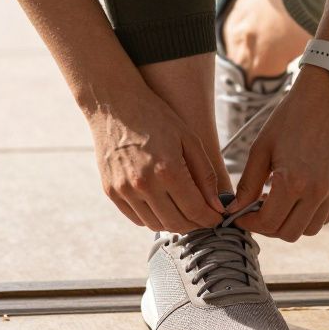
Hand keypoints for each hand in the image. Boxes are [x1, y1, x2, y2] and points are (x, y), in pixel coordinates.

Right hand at [86, 84, 225, 232]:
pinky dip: (153, 218)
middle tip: (203, 216)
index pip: (195, 210)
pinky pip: (136, 218)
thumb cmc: (155, 117)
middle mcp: (144, 184)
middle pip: (176, 223)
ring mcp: (124, 190)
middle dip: (195, 224)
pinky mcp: (111, 191)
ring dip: (174, 223)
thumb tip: (216, 206)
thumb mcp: (189, 139)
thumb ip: (205, 175)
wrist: (114, 105)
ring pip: (155, 225)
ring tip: (183, 210)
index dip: (211, 218)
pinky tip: (162, 205)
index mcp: (167, 170)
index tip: (217, 217)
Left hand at [233, 70, 328, 240]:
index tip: (239, 215)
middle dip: (268, 227)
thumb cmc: (289, 119)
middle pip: (289, 233)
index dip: (249, 223)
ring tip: (275, 203)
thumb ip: (247, 184)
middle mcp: (318, 192)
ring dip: (289, 223)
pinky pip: (324, 216)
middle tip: (255, 211)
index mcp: (293, 182)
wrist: (326, 99)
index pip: (268, 223)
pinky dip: (307, 216)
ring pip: (309, 229)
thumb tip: (234, 209)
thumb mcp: (260, 149)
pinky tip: (294, 197)